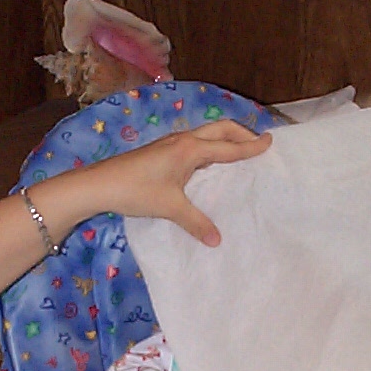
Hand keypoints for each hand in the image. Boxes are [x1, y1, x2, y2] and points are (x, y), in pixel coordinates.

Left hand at [73, 119, 271, 245]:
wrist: (100, 184)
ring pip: (207, 134)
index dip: (251, 147)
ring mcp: (172, 144)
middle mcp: (184, 141)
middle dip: (242, 133)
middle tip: (259, 142)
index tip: (271, 142)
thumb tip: (217, 241)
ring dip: (225, 138)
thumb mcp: (170, 208)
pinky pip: (196, 143)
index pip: (229, 147)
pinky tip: (210, 164)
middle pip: (221, 129)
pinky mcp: (163, 151)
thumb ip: (196, 223)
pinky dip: (211, 146)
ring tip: (239, 150)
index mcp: (191, 150)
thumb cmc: (136, 191)